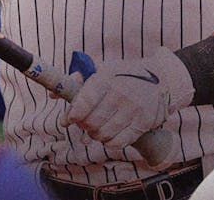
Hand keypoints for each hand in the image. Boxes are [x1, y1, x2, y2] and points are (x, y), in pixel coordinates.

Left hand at [62, 48, 193, 150]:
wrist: (161, 79)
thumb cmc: (124, 75)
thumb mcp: (103, 70)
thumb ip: (78, 80)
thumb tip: (53, 93)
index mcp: (106, 78)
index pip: (83, 103)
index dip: (72, 115)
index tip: (69, 119)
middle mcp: (119, 93)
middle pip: (91, 122)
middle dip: (83, 126)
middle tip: (84, 123)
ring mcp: (133, 109)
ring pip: (102, 135)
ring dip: (96, 134)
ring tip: (98, 127)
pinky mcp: (143, 122)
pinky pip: (118, 142)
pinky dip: (110, 142)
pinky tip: (111, 134)